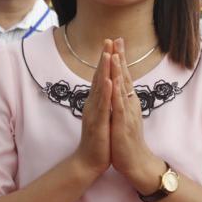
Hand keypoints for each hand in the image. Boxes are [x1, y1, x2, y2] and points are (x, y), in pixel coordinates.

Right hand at [72, 40, 112, 177]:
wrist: (89, 161)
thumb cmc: (98, 139)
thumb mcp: (102, 116)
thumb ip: (103, 101)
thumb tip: (106, 87)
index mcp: (96, 101)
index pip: (101, 76)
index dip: (106, 60)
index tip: (111, 43)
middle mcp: (93, 103)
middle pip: (98, 76)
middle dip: (104, 58)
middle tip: (109, 40)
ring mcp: (94, 112)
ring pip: (99, 87)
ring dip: (103, 70)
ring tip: (107, 54)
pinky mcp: (97, 122)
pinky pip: (102, 105)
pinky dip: (104, 92)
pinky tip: (108, 81)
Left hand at [110, 38, 163, 190]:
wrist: (135, 162)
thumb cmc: (127, 139)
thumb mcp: (123, 116)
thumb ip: (121, 101)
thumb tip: (118, 87)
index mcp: (127, 100)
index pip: (123, 75)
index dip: (120, 58)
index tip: (116, 42)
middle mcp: (129, 103)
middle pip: (125, 75)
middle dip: (120, 56)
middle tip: (117, 38)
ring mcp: (127, 111)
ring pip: (122, 87)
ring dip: (119, 70)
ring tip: (115, 54)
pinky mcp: (123, 122)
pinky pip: (119, 104)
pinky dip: (116, 92)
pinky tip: (113, 81)